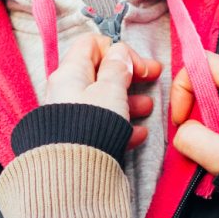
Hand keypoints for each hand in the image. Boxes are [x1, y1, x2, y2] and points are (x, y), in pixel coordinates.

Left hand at [45, 37, 160, 150]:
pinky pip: (101, 125)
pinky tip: (138, 134)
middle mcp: (66, 91)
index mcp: (70, 72)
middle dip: (129, 76)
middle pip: (100, 73)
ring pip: (104, 100)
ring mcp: (71, 115)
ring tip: (148, 108)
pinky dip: (121, 125)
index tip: (139, 64)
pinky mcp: (78, 137)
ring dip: (129, 101)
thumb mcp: (111, 90)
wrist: (74, 173)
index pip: (91, 44)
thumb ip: (118, 68)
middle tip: (152, 78)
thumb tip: (119, 52)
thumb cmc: (91, 125)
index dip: (118, 50)